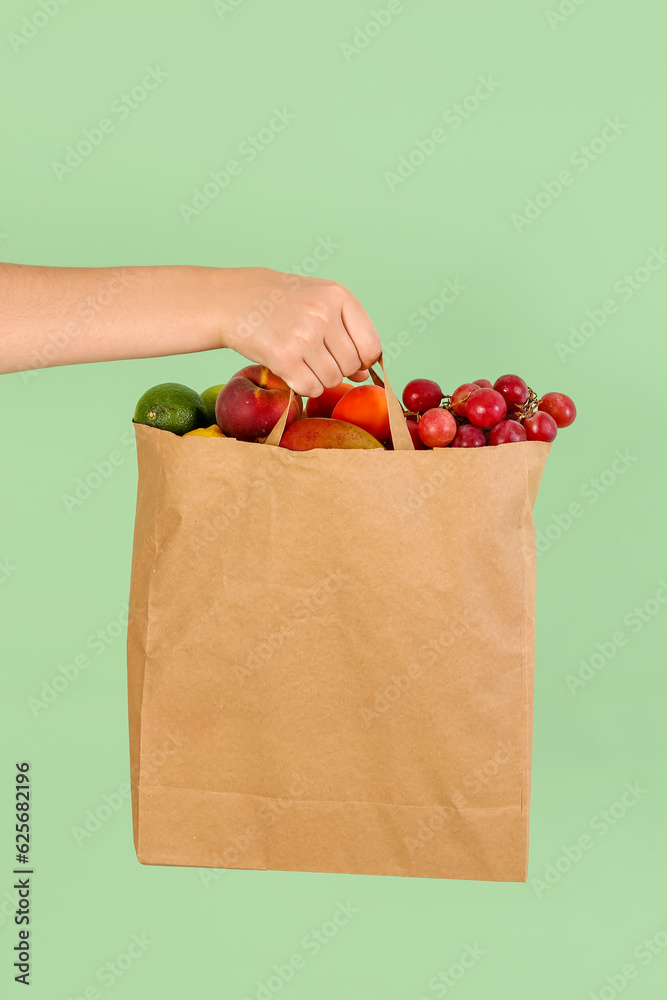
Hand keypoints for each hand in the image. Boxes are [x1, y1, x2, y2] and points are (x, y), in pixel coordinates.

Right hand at [218, 267, 381, 396]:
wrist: (234, 300)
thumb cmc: (283, 303)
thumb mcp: (319, 302)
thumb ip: (347, 334)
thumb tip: (363, 375)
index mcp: (338, 296)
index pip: (372, 346)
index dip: (363, 360)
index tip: (349, 361)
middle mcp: (323, 314)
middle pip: (351, 366)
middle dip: (337, 369)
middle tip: (315, 358)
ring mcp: (303, 336)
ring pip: (332, 380)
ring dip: (319, 379)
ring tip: (301, 360)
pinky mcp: (283, 357)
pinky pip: (311, 389)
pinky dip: (303, 387)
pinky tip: (290, 370)